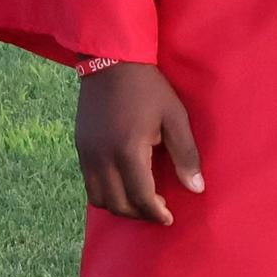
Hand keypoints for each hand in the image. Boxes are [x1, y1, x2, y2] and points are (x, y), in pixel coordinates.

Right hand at [74, 62, 203, 225]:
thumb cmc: (148, 87)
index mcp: (128, 149)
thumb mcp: (174, 116)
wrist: (110, 59)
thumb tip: (196, 189)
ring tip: (138, 200)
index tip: (169, 218)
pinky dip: (105, 193)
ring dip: (120, 206)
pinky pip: (89, 183)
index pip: (141, 197)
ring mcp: (87, 152)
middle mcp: (102, 156)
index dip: (156, 213)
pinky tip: (121, 184)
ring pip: (99, 199)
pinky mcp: (80, 146)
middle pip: (118, 204)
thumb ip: (185, 154)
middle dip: (139, 214)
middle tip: (157, 209)